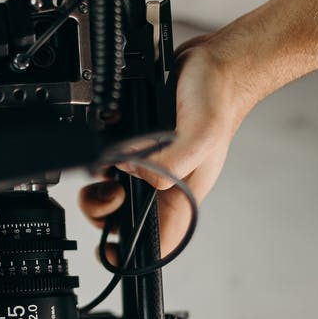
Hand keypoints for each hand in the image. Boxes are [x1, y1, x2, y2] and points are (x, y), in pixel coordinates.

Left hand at [78, 35, 255, 256]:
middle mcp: (163, 185)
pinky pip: (108, 159)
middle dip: (104, 211)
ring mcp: (148, 165)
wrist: (214, 65)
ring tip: (105, 165)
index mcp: (182, 196)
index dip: (130, 254)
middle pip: (122, 218)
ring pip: (111, 190)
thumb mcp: (201, 137)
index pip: (157, 240)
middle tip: (107, 190)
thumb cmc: (219, 103)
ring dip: (99, 183)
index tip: (107, 250)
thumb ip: (170, 162)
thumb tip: (131, 171)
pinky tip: (107, 140)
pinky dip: (100, 153)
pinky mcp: (135, 144)